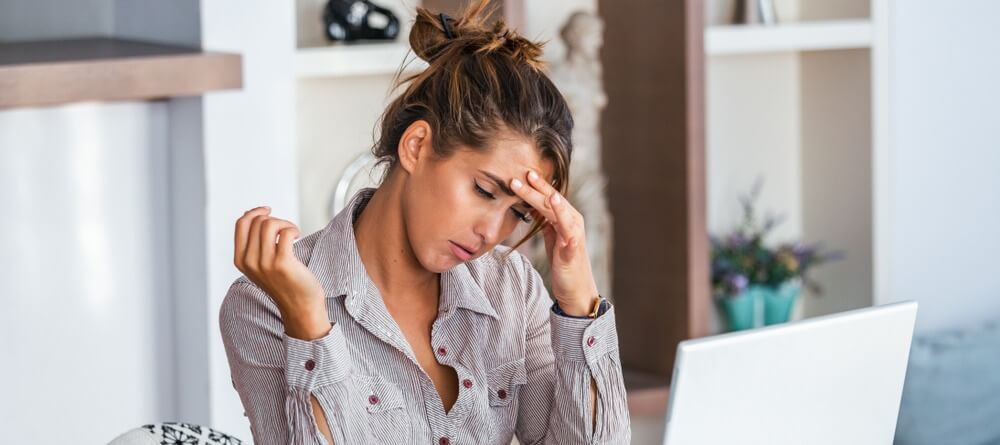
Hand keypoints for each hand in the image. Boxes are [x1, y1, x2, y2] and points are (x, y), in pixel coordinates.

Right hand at [234, 207, 329, 339]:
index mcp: (240, 260)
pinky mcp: (282, 263)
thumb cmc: (285, 283)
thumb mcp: (260, 264)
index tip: (268, 210)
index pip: (241, 224)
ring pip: (269, 224)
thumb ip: (254, 244)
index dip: (254, 212)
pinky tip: (297, 235)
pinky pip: (285, 232)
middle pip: (257, 222)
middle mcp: (249, 262)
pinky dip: (293, 229)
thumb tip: (254, 214)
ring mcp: (265, 263)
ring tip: (292, 232)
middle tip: (286, 229)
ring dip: (285, 223)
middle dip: (275, 219)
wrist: (300, 307)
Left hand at [511, 170, 599, 316]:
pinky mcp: (572, 252)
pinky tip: (561, 221)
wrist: (575, 288)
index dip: (537, 185)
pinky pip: (570, 238)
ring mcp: (574, 236)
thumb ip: (544, 219)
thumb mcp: (551, 235)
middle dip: (536, 189)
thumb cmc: (562, 260)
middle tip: (519, 177)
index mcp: (566, 216)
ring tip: (541, 191)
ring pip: (560, 215)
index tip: (521, 172)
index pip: (549, 196)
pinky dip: (567, 229)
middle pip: (552, 201)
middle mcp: (573, 222)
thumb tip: (531, 203)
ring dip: (550, 203)